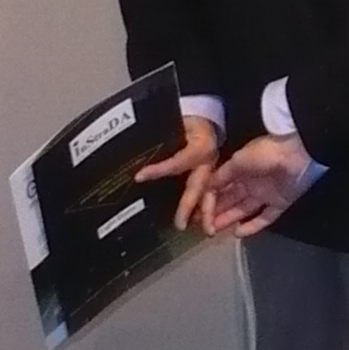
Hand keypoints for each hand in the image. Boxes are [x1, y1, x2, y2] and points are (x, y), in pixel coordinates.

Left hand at [133, 113, 222, 232]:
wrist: (203, 119)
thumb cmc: (185, 121)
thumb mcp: (174, 124)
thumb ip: (160, 139)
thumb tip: (136, 154)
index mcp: (201, 145)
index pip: (179, 161)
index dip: (159, 170)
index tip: (139, 177)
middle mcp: (209, 160)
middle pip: (200, 185)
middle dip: (191, 206)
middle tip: (181, 225)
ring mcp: (212, 170)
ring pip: (210, 193)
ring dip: (205, 212)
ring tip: (202, 229)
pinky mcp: (210, 176)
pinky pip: (209, 193)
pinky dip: (203, 208)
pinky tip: (197, 220)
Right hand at [201, 132, 316, 239]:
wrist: (299, 152)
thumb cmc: (267, 153)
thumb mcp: (239, 161)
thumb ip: (222, 176)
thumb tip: (206, 188)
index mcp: (240, 169)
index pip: (219, 188)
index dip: (208, 201)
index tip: (198, 214)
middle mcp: (251, 182)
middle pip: (229, 200)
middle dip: (215, 213)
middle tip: (202, 227)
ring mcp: (265, 193)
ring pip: (243, 210)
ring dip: (228, 220)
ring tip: (214, 231)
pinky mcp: (280, 203)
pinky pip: (264, 218)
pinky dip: (252, 226)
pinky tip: (238, 233)